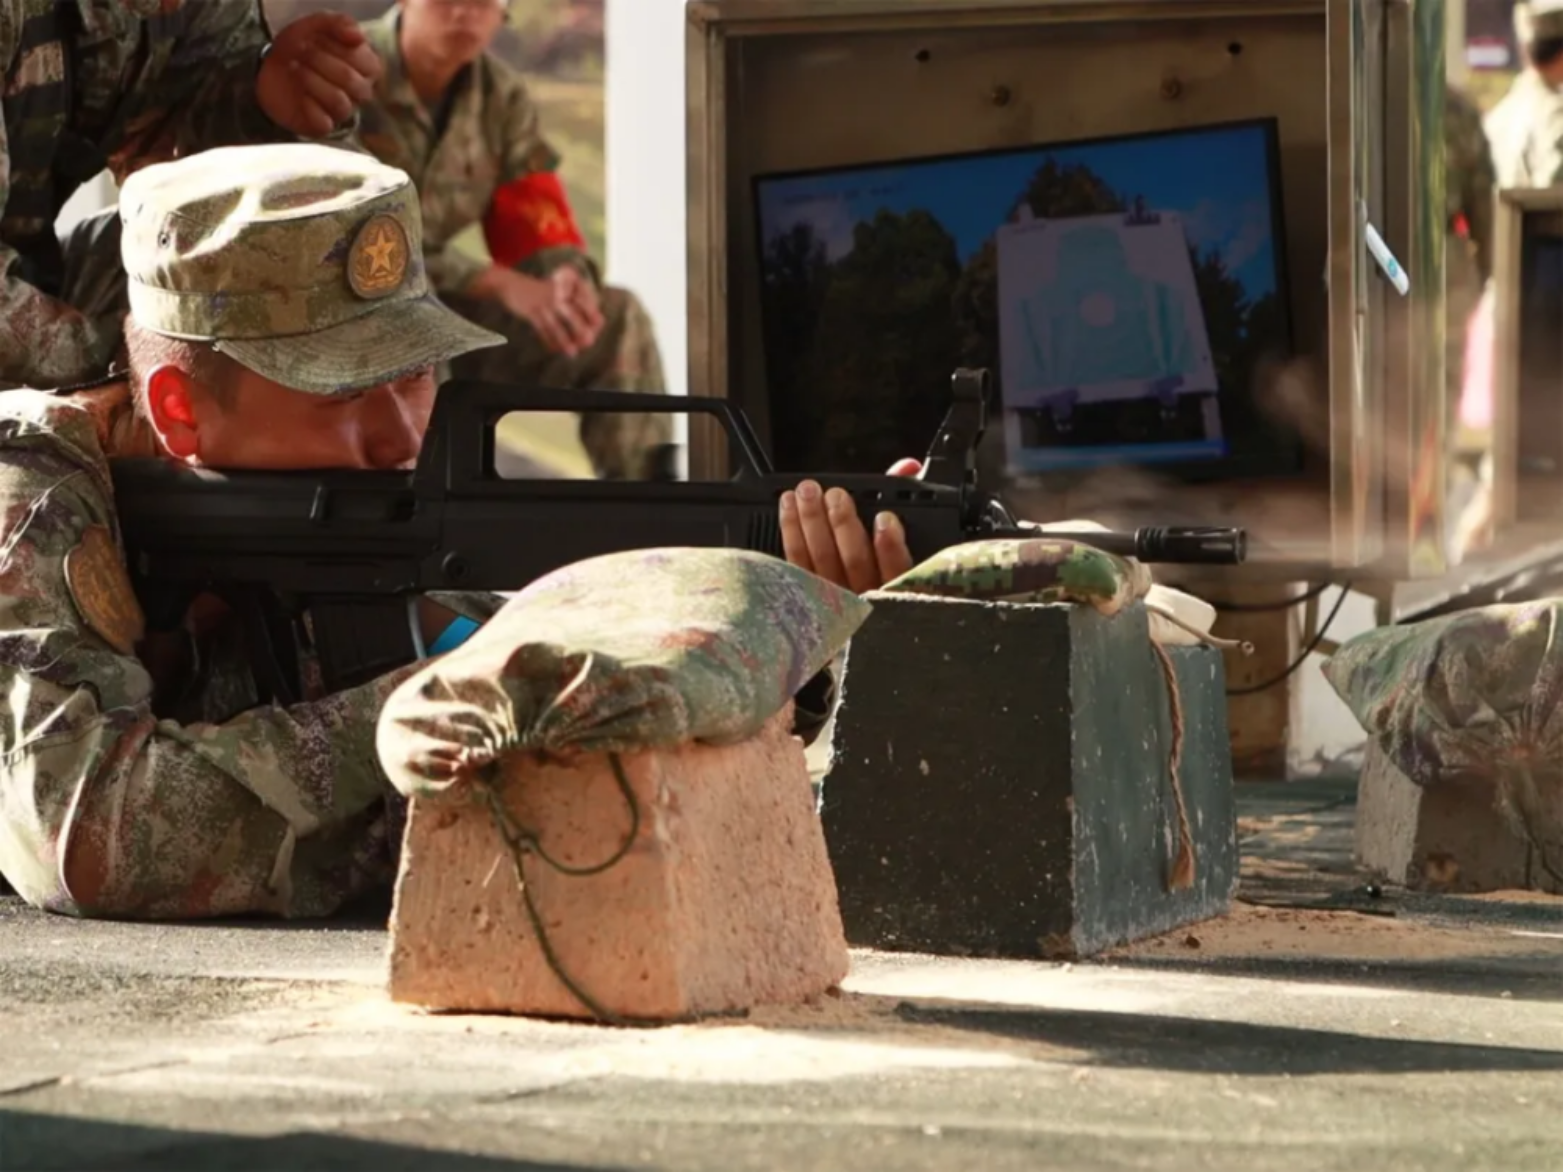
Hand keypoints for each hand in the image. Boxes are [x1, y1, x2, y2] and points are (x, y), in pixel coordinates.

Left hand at [257, 12, 382, 137]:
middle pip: (351, 80)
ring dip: (312, 80)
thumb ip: (337, 23)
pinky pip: (324, 122)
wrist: (269, 69)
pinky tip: (299, 94)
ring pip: (340, 102)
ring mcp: (343, 110)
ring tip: (295, 68)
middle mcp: (359, 91)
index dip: (339, 48)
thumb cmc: (299, 48)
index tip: (317, 38)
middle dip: (319, 60)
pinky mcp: (324, 126)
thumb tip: (358, 37)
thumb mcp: (314, 26)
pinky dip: (308, 105)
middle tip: (301, 51)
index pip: (368, 63)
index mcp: (365, 67)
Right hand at [482, 266, 602, 356]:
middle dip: (580, 328)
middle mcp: (555, 294)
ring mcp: (542, 303)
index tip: (599, 324)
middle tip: (590, 341)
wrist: (512, 285)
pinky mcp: (530, 312)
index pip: (582, 298)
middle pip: (570, 312)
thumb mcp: (560, 290)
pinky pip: (541, 329)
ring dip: (564, 340)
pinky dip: (548, 341)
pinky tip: (555, 350)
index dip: (591, 311)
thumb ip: (576, 304)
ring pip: (555, 324)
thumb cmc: (543, 292)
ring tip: (572, 353)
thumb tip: (595, 325)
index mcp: (564, 286)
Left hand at [780, 458, 921, 592]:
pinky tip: (789, 507)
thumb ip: (906, 503)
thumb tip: (907, 467)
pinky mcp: (804, 593)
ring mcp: (832, 599)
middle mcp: (864, 597)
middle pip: (855, 561)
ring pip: (822, 558)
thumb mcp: (903, 543)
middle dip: (843, 524)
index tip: (884, 518)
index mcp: (894, 586)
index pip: (897, 569)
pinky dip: (791, 531)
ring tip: (807, 492)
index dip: (890, 545)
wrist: (849, 621)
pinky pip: (795, 561)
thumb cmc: (879, 571)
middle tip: (835, 496)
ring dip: (812, 521)